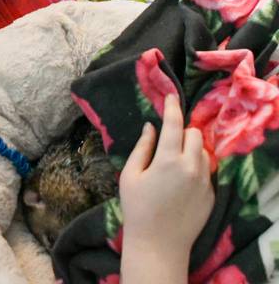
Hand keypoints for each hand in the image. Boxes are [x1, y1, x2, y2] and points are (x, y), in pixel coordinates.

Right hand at [120, 93, 213, 259]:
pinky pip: (207, 170)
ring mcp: (204, 181)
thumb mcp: (130, 174)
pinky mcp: (211, 194)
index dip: (172, 106)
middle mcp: (190, 167)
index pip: (174, 123)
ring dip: (192, 147)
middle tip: (168, 137)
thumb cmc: (137, 208)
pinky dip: (196, 166)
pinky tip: (181, 178)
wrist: (158, 244)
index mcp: (167, 159)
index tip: (171, 96)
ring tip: (175, 157)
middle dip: (182, 130)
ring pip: (204, 151)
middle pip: (194, 133)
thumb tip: (151, 127)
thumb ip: (142, 147)